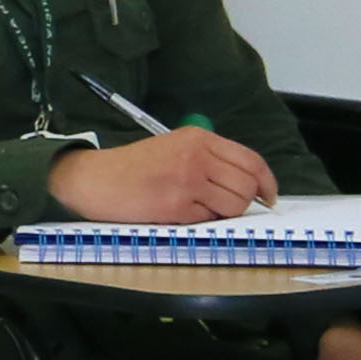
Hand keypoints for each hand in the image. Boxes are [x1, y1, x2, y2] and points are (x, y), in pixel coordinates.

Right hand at [46, 127, 276, 225]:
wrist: (92, 178)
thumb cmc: (132, 167)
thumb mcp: (173, 147)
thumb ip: (209, 159)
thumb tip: (248, 186)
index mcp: (198, 138)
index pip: (251, 161)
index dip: (267, 182)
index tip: (267, 196)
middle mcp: (196, 156)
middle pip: (246, 186)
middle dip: (243, 201)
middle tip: (225, 207)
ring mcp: (187, 181)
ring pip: (233, 206)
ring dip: (222, 213)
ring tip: (198, 209)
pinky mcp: (175, 205)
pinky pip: (208, 220)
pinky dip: (200, 221)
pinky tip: (179, 212)